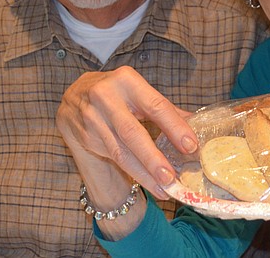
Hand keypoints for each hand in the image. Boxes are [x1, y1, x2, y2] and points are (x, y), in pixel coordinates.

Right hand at [56, 67, 196, 197]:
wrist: (74, 95)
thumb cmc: (116, 92)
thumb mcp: (139, 91)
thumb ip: (165, 108)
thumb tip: (195, 124)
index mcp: (127, 80)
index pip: (155, 106)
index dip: (174, 127)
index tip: (191, 146)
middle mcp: (106, 97)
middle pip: (133, 133)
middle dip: (153, 158)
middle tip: (172, 177)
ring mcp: (93, 119)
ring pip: (121, 152)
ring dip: (144, 174)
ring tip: (164, 189)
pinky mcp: (86, 137)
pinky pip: (113, 158)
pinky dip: (133, 173)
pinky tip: (148, 182)